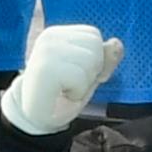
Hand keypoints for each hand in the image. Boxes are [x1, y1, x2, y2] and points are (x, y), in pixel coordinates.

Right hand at [1, 22, 121, 135]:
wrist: (34, 119)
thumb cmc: (62, 95)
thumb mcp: (90, 74)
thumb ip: (105, 58)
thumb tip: (117, 43)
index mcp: (58, 33)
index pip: (94, 36)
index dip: (94, 59)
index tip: (74, 74)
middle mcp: (49, 37)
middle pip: (95, 46)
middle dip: (91, 71)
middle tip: (69, 84)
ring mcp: (45, 51)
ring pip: (91, 60)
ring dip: (84, 83)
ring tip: (65, 89)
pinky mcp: (45, 68)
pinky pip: (81, 78)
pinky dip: (77, 92)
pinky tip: (61, 94)